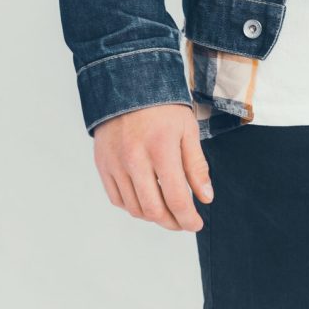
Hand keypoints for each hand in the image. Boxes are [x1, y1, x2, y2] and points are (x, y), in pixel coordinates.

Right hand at [93, 103, 212, 231]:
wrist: (126, 84)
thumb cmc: (162, 106)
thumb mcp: (187, 129)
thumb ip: (196, 165)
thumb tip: (205, 197)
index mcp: (161, 148)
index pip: (176, 198)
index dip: (188, 218)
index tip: (196, 224)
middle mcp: (135, 159)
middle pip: (154, 210)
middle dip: (172, 223)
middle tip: (183, 222)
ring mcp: (115, 164)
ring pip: (135, 208)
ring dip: (153, 216)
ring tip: (167, 211)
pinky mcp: (103, 165)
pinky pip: (117, 199)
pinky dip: (133, 207)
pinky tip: (146, 200)